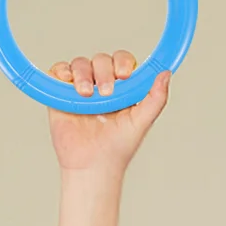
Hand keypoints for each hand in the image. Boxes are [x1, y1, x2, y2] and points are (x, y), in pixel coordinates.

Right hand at [47, 50, 170, 175]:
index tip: (124, 75)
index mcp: (121, 88)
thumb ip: (156, 99)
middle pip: (101, 59)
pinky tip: (69, 83)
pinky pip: (58, 72)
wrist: (93, 166)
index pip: (122, 61)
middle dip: (104, 72)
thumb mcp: (142, 122)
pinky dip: (62, 72)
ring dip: (83, 74)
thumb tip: (166, 73)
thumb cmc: (118, 148)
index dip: (122, 62)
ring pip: (80, 64)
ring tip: (87, 95)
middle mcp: (101, 84)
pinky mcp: (61, 94)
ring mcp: (80, 88)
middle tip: (106, 93)